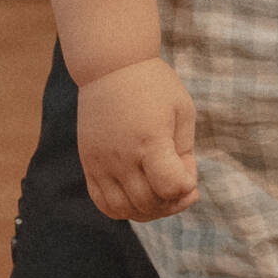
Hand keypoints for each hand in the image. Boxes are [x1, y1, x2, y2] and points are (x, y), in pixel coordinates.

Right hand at [78, 56, 199, 219]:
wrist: (111, 66)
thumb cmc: (154, 85)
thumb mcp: (182, 111)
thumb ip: (184, 152)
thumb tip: (181, 185)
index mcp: (150, 141)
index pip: (170, 187)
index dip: (187, 187)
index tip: (188, 170)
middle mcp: (122, 157)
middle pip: (149, 203)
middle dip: (172, 202)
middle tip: (181, 183)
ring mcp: (102, 163)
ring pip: (125, 210)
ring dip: (148, 211)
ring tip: (160, 192)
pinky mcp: (89, 164)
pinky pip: (103, 203)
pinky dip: (123, 209)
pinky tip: (138, 195)